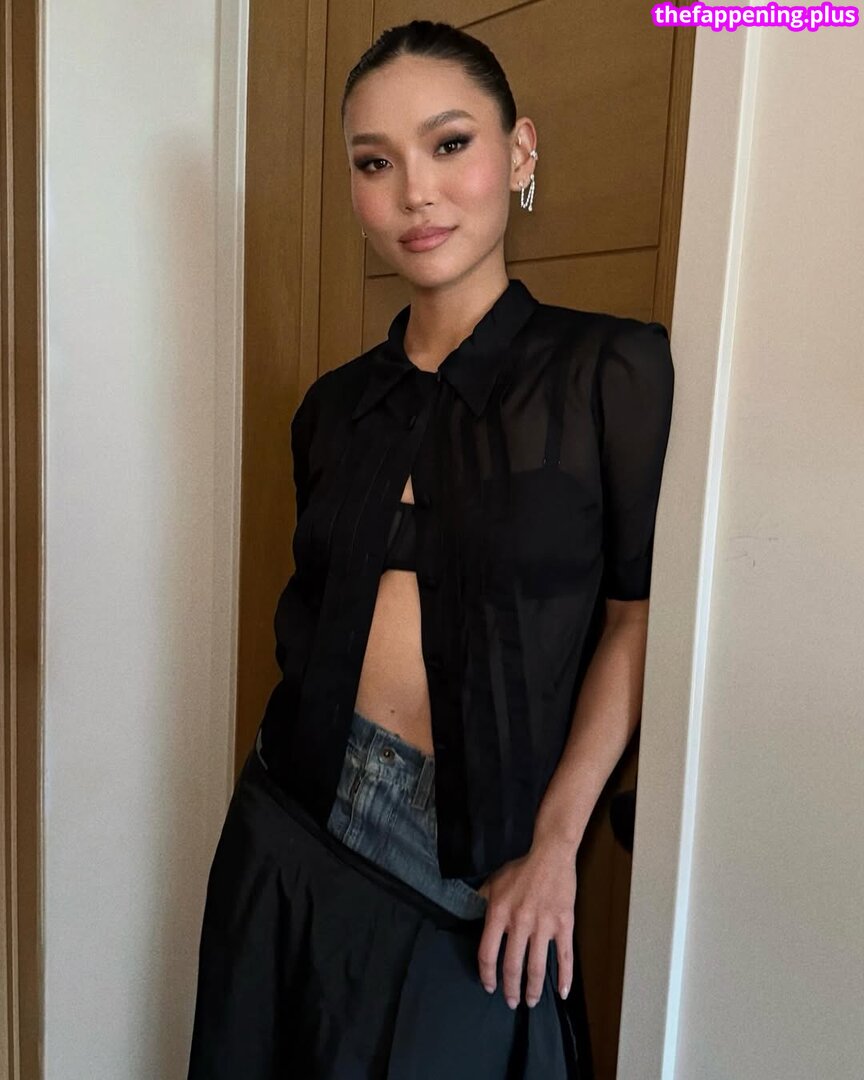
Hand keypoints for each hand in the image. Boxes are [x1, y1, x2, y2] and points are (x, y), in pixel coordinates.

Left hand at [476, 834, 576, 1007]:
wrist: (551, 856)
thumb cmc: (521, 869)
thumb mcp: (493, 881)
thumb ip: (480, 900)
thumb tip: (467, 914)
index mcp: (499, 913)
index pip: (487, 953)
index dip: (487, 974)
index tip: (489, 986)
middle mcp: (519, 922)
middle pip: (512, 966)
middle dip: (510, 989)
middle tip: (511, 1002)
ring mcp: (543, 925)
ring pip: (536, 967)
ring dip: (533, 989)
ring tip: (531, 1001)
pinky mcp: (564, 925)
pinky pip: (564, 956)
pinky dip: (565, 977)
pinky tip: (563, 993)